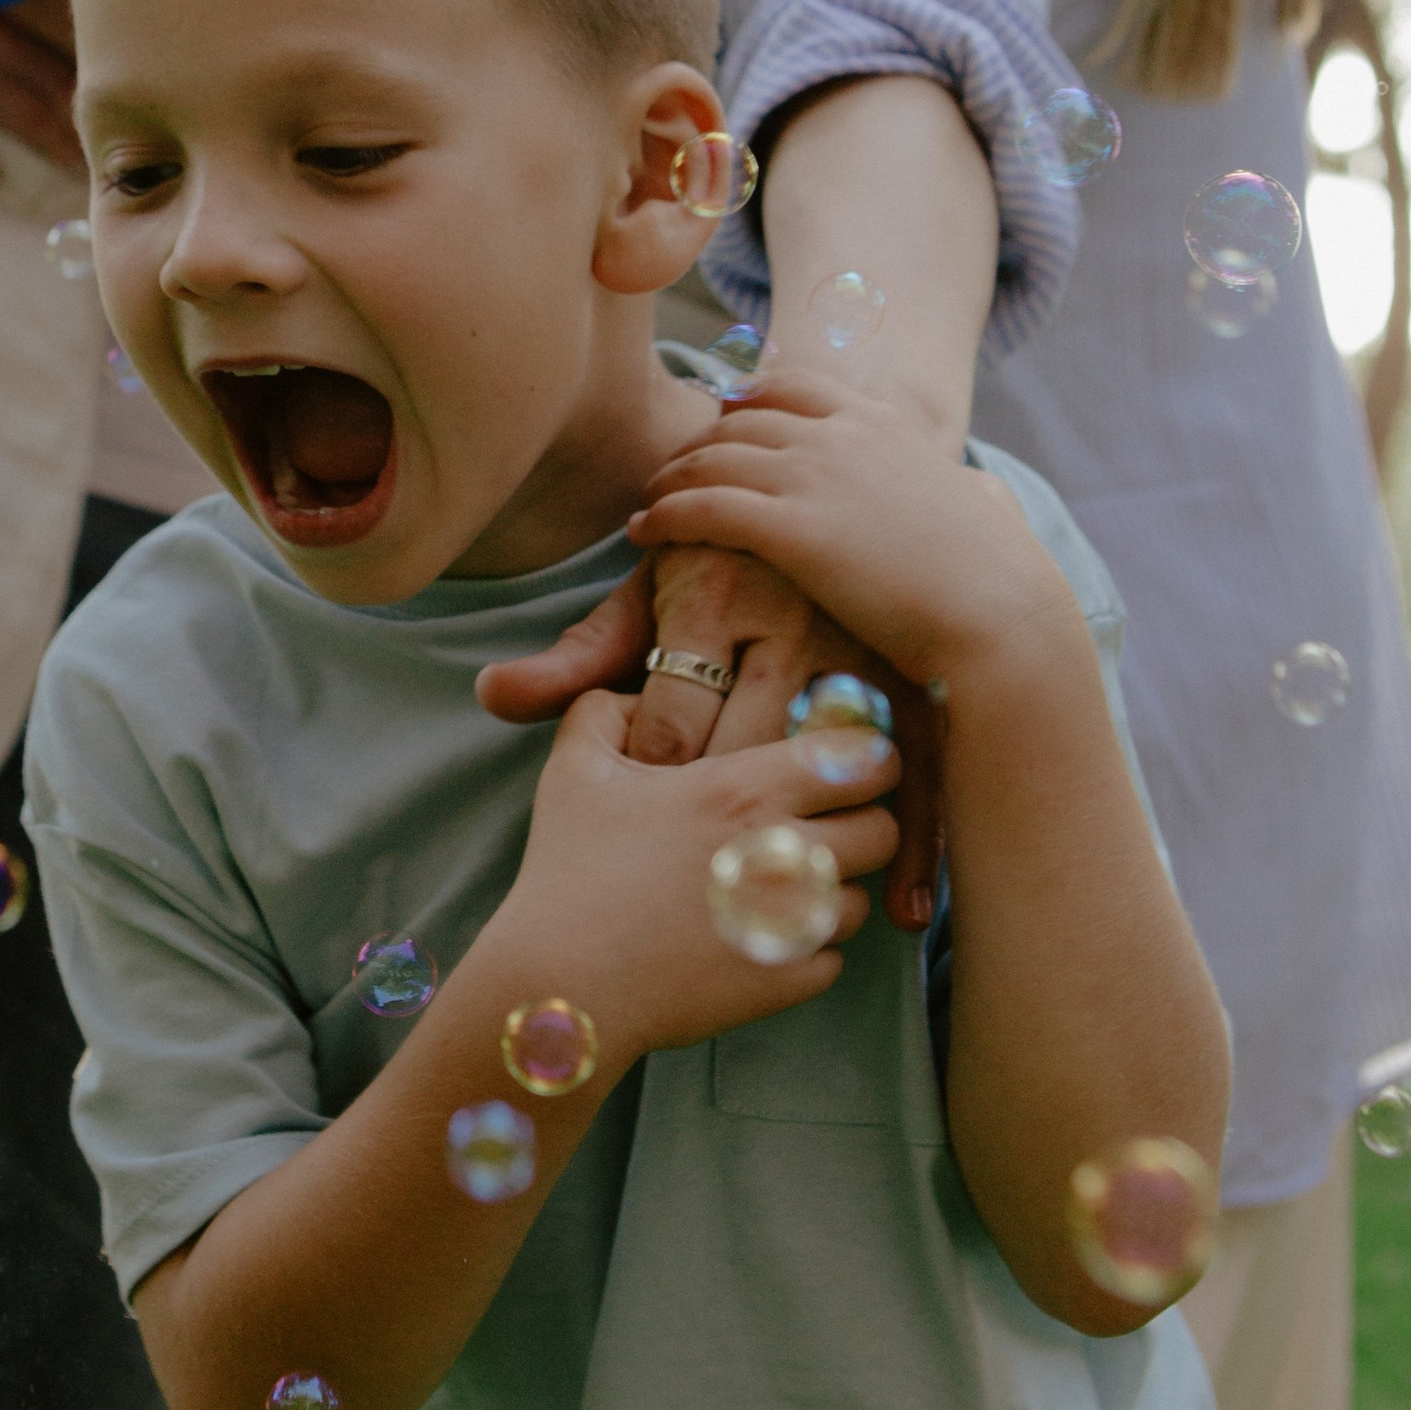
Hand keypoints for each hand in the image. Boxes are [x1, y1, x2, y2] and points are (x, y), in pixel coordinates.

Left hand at [476, 543, 941, 931]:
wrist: (814, 490)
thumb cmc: (712, 564)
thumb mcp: (642, 599)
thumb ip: (575, 658)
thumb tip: (492, 695)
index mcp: (712, 596)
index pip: (673, 724)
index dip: (651, 789)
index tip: (644, 825)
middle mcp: (790, 620)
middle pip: (753, 755)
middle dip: (725, 832)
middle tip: (706, 891)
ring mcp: (860, 647)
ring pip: (835, 770)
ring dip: (824, 851)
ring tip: (798, 919)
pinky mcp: (914, 672)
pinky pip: (918, 771)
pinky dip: (915, 844)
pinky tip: (902, 914)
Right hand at [494, 687, 900, 1064]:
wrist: (561, 981)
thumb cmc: (570, 871)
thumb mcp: (576, 768)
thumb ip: (607, 709)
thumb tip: (637, 695)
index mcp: (746, 790)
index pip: (863, 759)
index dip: (865, 760)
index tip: (843, 768)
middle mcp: (785, 851)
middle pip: (882, 830)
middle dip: (860, 826)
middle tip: (820, 830)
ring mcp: (791, 923)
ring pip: (860, 899)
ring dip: (830, 894)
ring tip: (778, 891)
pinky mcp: (785, 982)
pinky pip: (830, 960)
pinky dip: (802, 952)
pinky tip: (754, 940)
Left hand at [627, 364, 1049, 700]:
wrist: (998, 616)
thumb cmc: (1000, 581)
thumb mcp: (988, 511)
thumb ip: (973, 491)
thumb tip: (982, 492)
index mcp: (883, 424)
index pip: (793, 386)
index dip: (745, 401)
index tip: (719, 420)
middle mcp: (841, 436)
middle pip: (740, 418)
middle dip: (697, 441)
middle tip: (670, 470)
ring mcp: (812, 477)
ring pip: (711, 459)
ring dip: (670, 477)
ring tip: (649, 500)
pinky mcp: (788, 528)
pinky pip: (702, 508)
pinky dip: (664, 515)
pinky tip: (644, 533)